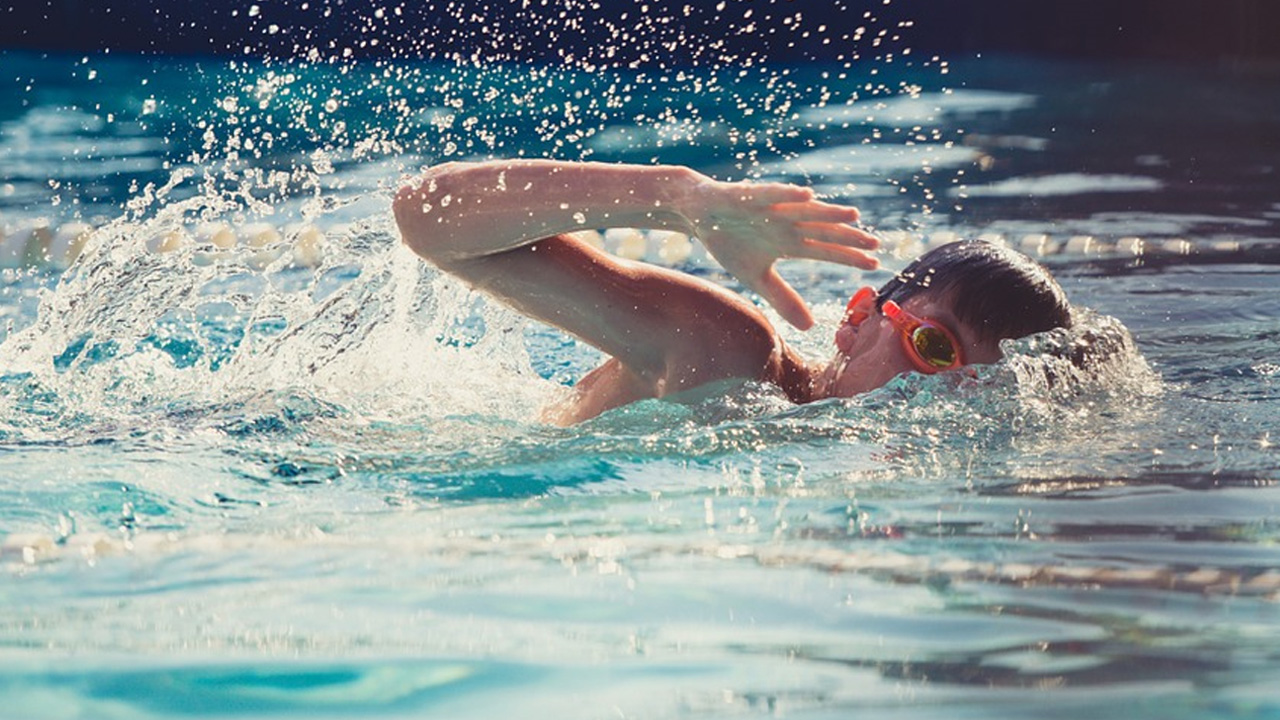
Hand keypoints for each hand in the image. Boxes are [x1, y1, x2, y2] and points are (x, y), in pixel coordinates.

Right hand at [685, 178, 879, 329]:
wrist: (699, 214)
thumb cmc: (730, 241)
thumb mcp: (757, 277)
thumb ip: (783, 298)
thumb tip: (809, 326)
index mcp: (790, 242)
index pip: (825, 250)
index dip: (848, 257)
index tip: (874, 265)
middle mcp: (787, 223)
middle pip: (822, 230)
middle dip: (848, 237)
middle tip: (876, 243)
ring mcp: (771, 208)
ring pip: (804, 210)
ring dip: (827, 213)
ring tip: (853, 216)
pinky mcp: (750, 195)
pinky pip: (772, 194)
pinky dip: (788, 194)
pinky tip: (807, 195)